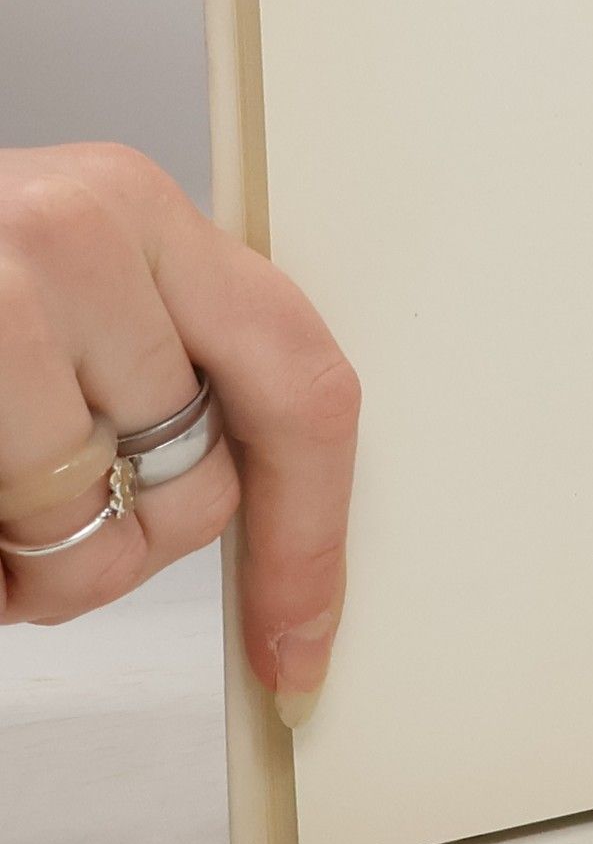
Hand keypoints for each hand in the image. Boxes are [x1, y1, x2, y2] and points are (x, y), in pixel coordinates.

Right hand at [0, 145, 356, 720]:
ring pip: (84, 529)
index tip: (302, 638)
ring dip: (29, 562)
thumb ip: (162, 351)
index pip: (300, 381)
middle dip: (136, 546)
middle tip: (52, 530)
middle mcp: (72, 236)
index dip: (310, 533)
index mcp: (135, 205)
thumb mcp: (64, 276)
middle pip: (199, 483)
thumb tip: (267, 503)